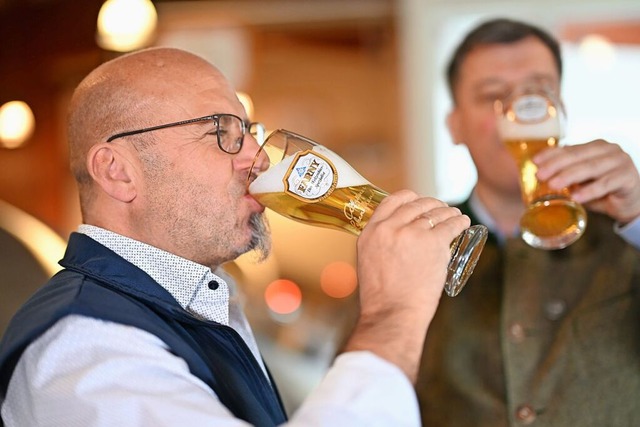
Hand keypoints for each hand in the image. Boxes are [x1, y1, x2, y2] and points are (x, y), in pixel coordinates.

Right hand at [343, 190, 469, 381]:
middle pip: (416, 205)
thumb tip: (397, 239)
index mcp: (371, 232)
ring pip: (436, 213)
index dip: (409, 198)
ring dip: (449, 212)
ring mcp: (412, 234)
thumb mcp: (368, 261)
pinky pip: (451, 225)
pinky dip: (460, 222)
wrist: (392, 314)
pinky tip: (464, 222)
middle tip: (441, 210)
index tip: (418, 201)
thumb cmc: (381, 298)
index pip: (392, 201)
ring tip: (455, 215)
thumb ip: (380, 245)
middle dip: (432, 204)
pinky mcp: (434, 243)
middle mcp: (390, 228)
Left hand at [534, 139, 639, 224]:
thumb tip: (539, 168)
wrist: (629, 203)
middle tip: (539, 175)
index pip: (570, 148)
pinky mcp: (628, 177)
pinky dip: (589, 191)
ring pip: (590, 168)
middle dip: (556, 165)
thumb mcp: (581, 180)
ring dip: (569, 177)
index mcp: (596, 146)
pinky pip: (605, 184)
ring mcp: (621, 161)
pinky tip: (576, 197)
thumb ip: (566, 171)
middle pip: (578, 156)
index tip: (534, 162)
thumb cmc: (601, 189)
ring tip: (552, 185)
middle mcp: (609, 150)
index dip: (551, 154)